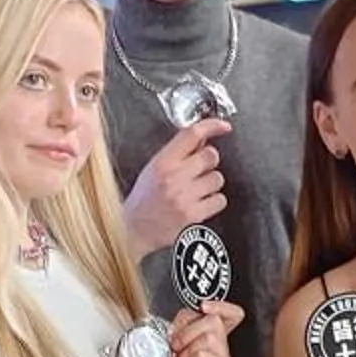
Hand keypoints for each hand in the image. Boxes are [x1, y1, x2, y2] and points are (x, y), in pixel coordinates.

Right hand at [123, 118, 230, 256]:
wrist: (132, 230)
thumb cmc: (142, 200)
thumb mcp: (152, 169)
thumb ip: (176, 154)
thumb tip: (202, 140)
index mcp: (162, 162)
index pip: (192, 135)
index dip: (212, 126)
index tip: (223, 127)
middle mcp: (174, 177)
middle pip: (211, 156)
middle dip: (208, 161)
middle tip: (198, 170)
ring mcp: (185, 196)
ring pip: (218, 178)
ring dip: (210, 184)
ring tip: (195, 191)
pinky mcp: (193, 214)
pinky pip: (220, 200)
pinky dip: (213, 202)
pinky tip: (199, 203)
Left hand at [146, 301, 244, 356]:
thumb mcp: (169, 340)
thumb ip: (182, 324)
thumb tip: (187, 315)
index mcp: (210, 336)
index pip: (231, 314)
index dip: (222, 305)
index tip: (204, 306)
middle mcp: (220, 347)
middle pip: (214, 320)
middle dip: (187, 332)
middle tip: (176, 349)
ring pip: (209, 337)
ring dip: (186, 352)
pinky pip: (204, 356)